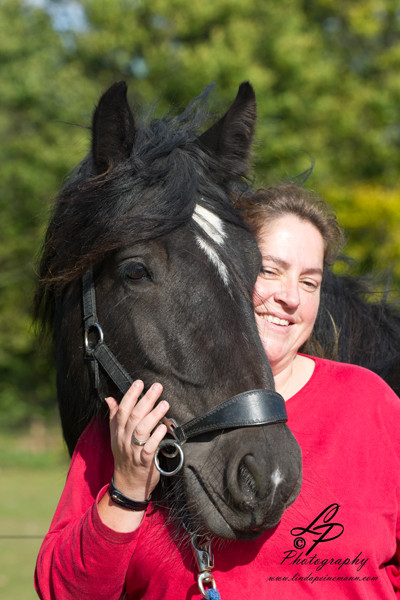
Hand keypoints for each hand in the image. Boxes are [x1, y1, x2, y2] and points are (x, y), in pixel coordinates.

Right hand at [105, 380, 168, 501]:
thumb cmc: (125, 457)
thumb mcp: (116, 437)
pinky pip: (149, 448)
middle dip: (145, 400)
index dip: (130, 395)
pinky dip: (156, 437)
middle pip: (133, 416)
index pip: (122, 410)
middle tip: (157, 387)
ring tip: (164, 404)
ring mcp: (134, 451)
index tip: (139, 382)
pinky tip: (164, 427)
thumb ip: (114, 417)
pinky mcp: (144, 462)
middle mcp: (124, 440)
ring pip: (141, 430)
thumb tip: (110, 398)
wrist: (128, 486)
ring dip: (153, 415)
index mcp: (118, 432)